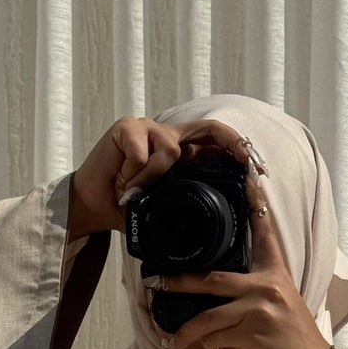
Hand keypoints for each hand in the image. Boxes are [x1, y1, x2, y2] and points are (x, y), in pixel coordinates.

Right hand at [70, 114, 261, 236]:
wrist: (91, 209)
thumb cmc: (126, 208)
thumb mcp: (164, 208)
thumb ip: (185, 202)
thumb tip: (220, 220)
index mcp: (180, 153)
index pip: (214, 142)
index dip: (237, 150)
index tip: (256, 170)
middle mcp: (167, 135)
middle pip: (209, 128)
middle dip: (232, 142)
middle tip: (245, 161)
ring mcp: (147, 127)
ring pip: (170, 149)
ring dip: (153, 179)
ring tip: (132, 194)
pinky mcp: (126, 128)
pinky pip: (142, 153)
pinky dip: (134, 176)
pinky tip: (121, 185)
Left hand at [155, 171, 334, 348]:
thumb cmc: (294, 341)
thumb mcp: (280, 306)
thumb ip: (253, 296)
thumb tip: (215, 308)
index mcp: (275, 272)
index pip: (262, 230)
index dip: (253, 201)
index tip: (246, 173)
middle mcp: (268, 285)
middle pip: (213, 279)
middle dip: (179, 283)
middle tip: (153, 282)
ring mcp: (261, 308)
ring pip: (209, 316)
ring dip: (186, 330)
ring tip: (170, 336)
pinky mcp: (255, 333)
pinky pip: (218, 337)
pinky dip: (207, 346)